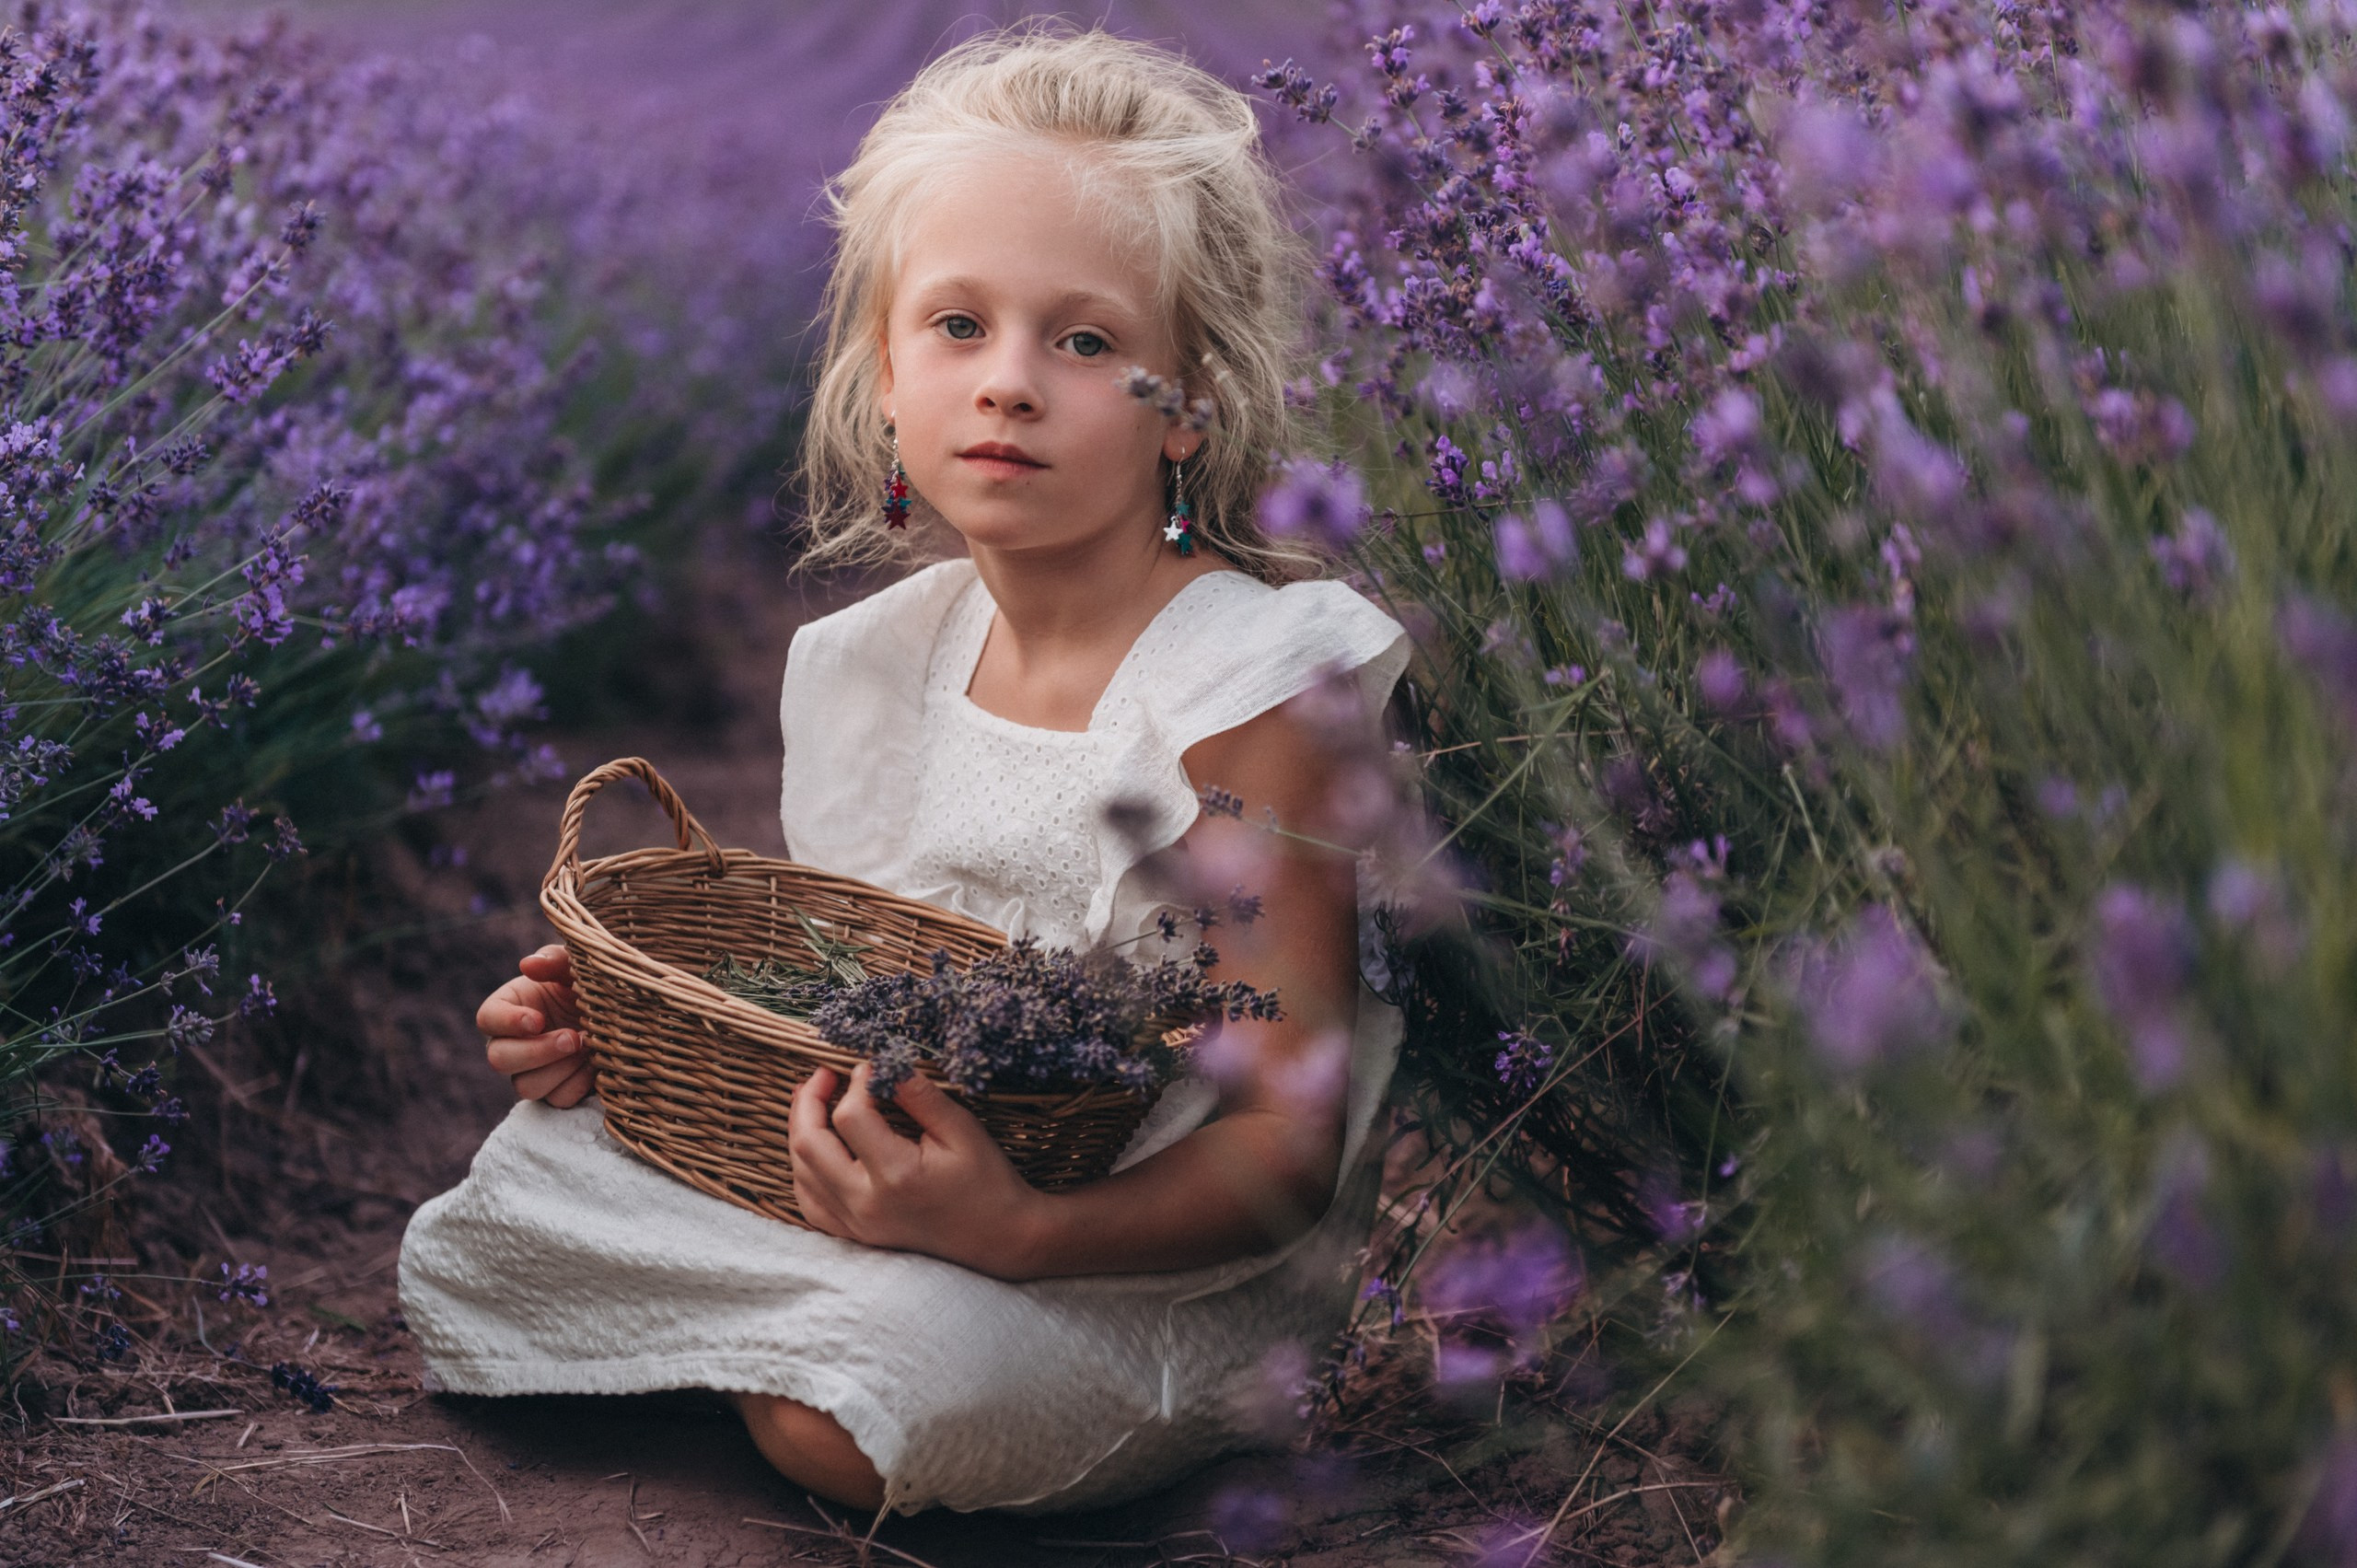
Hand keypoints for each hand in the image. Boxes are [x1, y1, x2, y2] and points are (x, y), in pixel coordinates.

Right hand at [478, 943, 594, 1106]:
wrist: (621, 1009)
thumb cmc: (587, 982)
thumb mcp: (575, 964)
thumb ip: (553, 959)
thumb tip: (527, 965)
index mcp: (509, 1008)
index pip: (487, 1019)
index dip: (508, 1022)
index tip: (537, 1019)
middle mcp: (513, 1043)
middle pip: (499, 1059)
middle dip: (536, 1051)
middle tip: (572, 1038)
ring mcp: (533, 1070)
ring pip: (526, 1086)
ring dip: (559, 1070)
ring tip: (588, 1049)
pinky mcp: (557, 1090)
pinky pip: (557, 1100)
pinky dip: (577, 1084)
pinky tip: (596, 1065)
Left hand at [787, 1063, 1044, 1276]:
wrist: (1000, 1238)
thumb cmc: (987, 1181)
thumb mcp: (961, 1129)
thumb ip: (919, 1095)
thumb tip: (882, 1065)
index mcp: (896, 1175)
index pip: (850, 1116)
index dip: (855, 1083)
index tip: (872, 1068)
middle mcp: (867, 1203)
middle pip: (808, 1144)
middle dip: (808, 1100)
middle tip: (824, 1074)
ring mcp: (857, 1224)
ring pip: (801, 1172)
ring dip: (801, 1131)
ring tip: (813, 1102)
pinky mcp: (856, 1235)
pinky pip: (809, 1202)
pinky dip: (804, 1170)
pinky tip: (816, 1149)